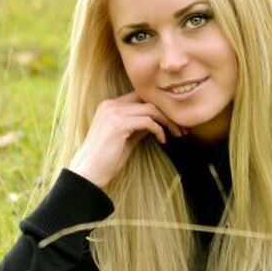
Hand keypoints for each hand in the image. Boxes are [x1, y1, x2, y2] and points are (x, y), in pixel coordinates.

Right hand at [68, 92, 185, 188]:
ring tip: (177, 134)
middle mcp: (110, 105)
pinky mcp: (118, 124)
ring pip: (150, 108)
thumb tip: (157, 122)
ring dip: (168, 121)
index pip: (141, 97)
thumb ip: (139, 126)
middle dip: (168, 113)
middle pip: (148, 100)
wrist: (88, 173)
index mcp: (110, 106)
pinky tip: (163, 141)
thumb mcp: (126, 139)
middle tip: (182, 128)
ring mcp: (113, 113)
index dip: (160, 107)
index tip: (175, 122)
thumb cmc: (106, 160)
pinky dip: (159, 130)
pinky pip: (148, 121)